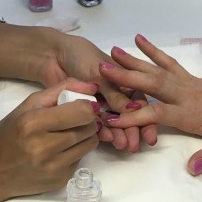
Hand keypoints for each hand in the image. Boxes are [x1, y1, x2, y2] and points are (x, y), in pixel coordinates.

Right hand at [0, 80, 99, 201]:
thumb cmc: (8, 135)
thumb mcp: (27, 106)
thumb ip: (59, 91)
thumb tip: (91, 87)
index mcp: (33, 123)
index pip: (82, 112)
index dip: (87, 107)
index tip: (80, 106)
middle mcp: (44, 147)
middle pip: (89, 128)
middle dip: (87, 121)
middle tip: (76, 120)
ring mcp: (53, 167)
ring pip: (90, 144)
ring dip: (85, 136)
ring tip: (68, 134)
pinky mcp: (60, 180)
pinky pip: (81, 159)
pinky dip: (75, 152)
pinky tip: (59, 151)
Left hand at [32, 29, 157, 152]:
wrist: (53, 55)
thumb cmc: (81, 56)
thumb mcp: (100, 71)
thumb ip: (114, 91)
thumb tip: (132, 110)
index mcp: (126, 82)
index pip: (139, 103)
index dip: (146, 118)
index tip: (149, 135)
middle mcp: (116, 96)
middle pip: (128, 116)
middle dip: (132, 132)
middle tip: (132, 146)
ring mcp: (101, 105)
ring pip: (114, 123)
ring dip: (119, 135)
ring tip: (121, 146)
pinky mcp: (86, 113)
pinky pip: (97, 125)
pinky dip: (102, 132)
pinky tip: (107, 139)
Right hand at [98, 35, 201, 173]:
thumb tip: (191, 168)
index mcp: (193, 115)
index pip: (158, 114)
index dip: (133, 117)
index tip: (110, 118)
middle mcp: (187, 96)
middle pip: (152, 85)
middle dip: (126, 78)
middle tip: (101, 70)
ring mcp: (188, 84)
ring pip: (157, 71)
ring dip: (133, 62)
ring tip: (111, 52)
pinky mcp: (191, 79)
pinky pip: (169, 64)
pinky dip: (154, 51)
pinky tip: (140, 40)